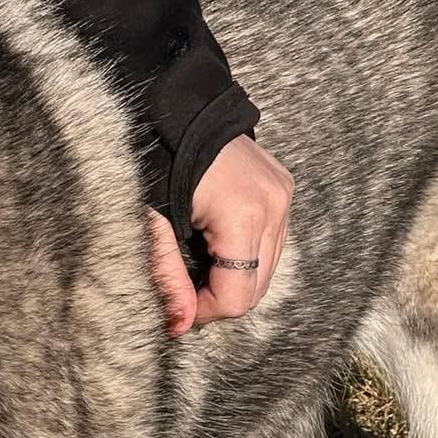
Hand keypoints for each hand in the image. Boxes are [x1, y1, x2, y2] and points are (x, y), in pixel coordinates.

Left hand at [147, 136, 293, 336]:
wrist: (183, 111)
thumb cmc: (158, 162)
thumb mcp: (153, 223)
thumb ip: (167, 275)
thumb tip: (180, 327)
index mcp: (243, 215)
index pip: (237, 296)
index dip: (205, 311)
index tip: (177, 305)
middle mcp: (274, 208)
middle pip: (256, 289)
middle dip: (218, 298)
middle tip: (185, 285)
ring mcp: (284, 199)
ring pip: (267, 272)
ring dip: (232, 279)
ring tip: (198, 260)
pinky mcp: (284, 191)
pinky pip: (271, 246)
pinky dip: (244, 257)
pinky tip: (216, 243)